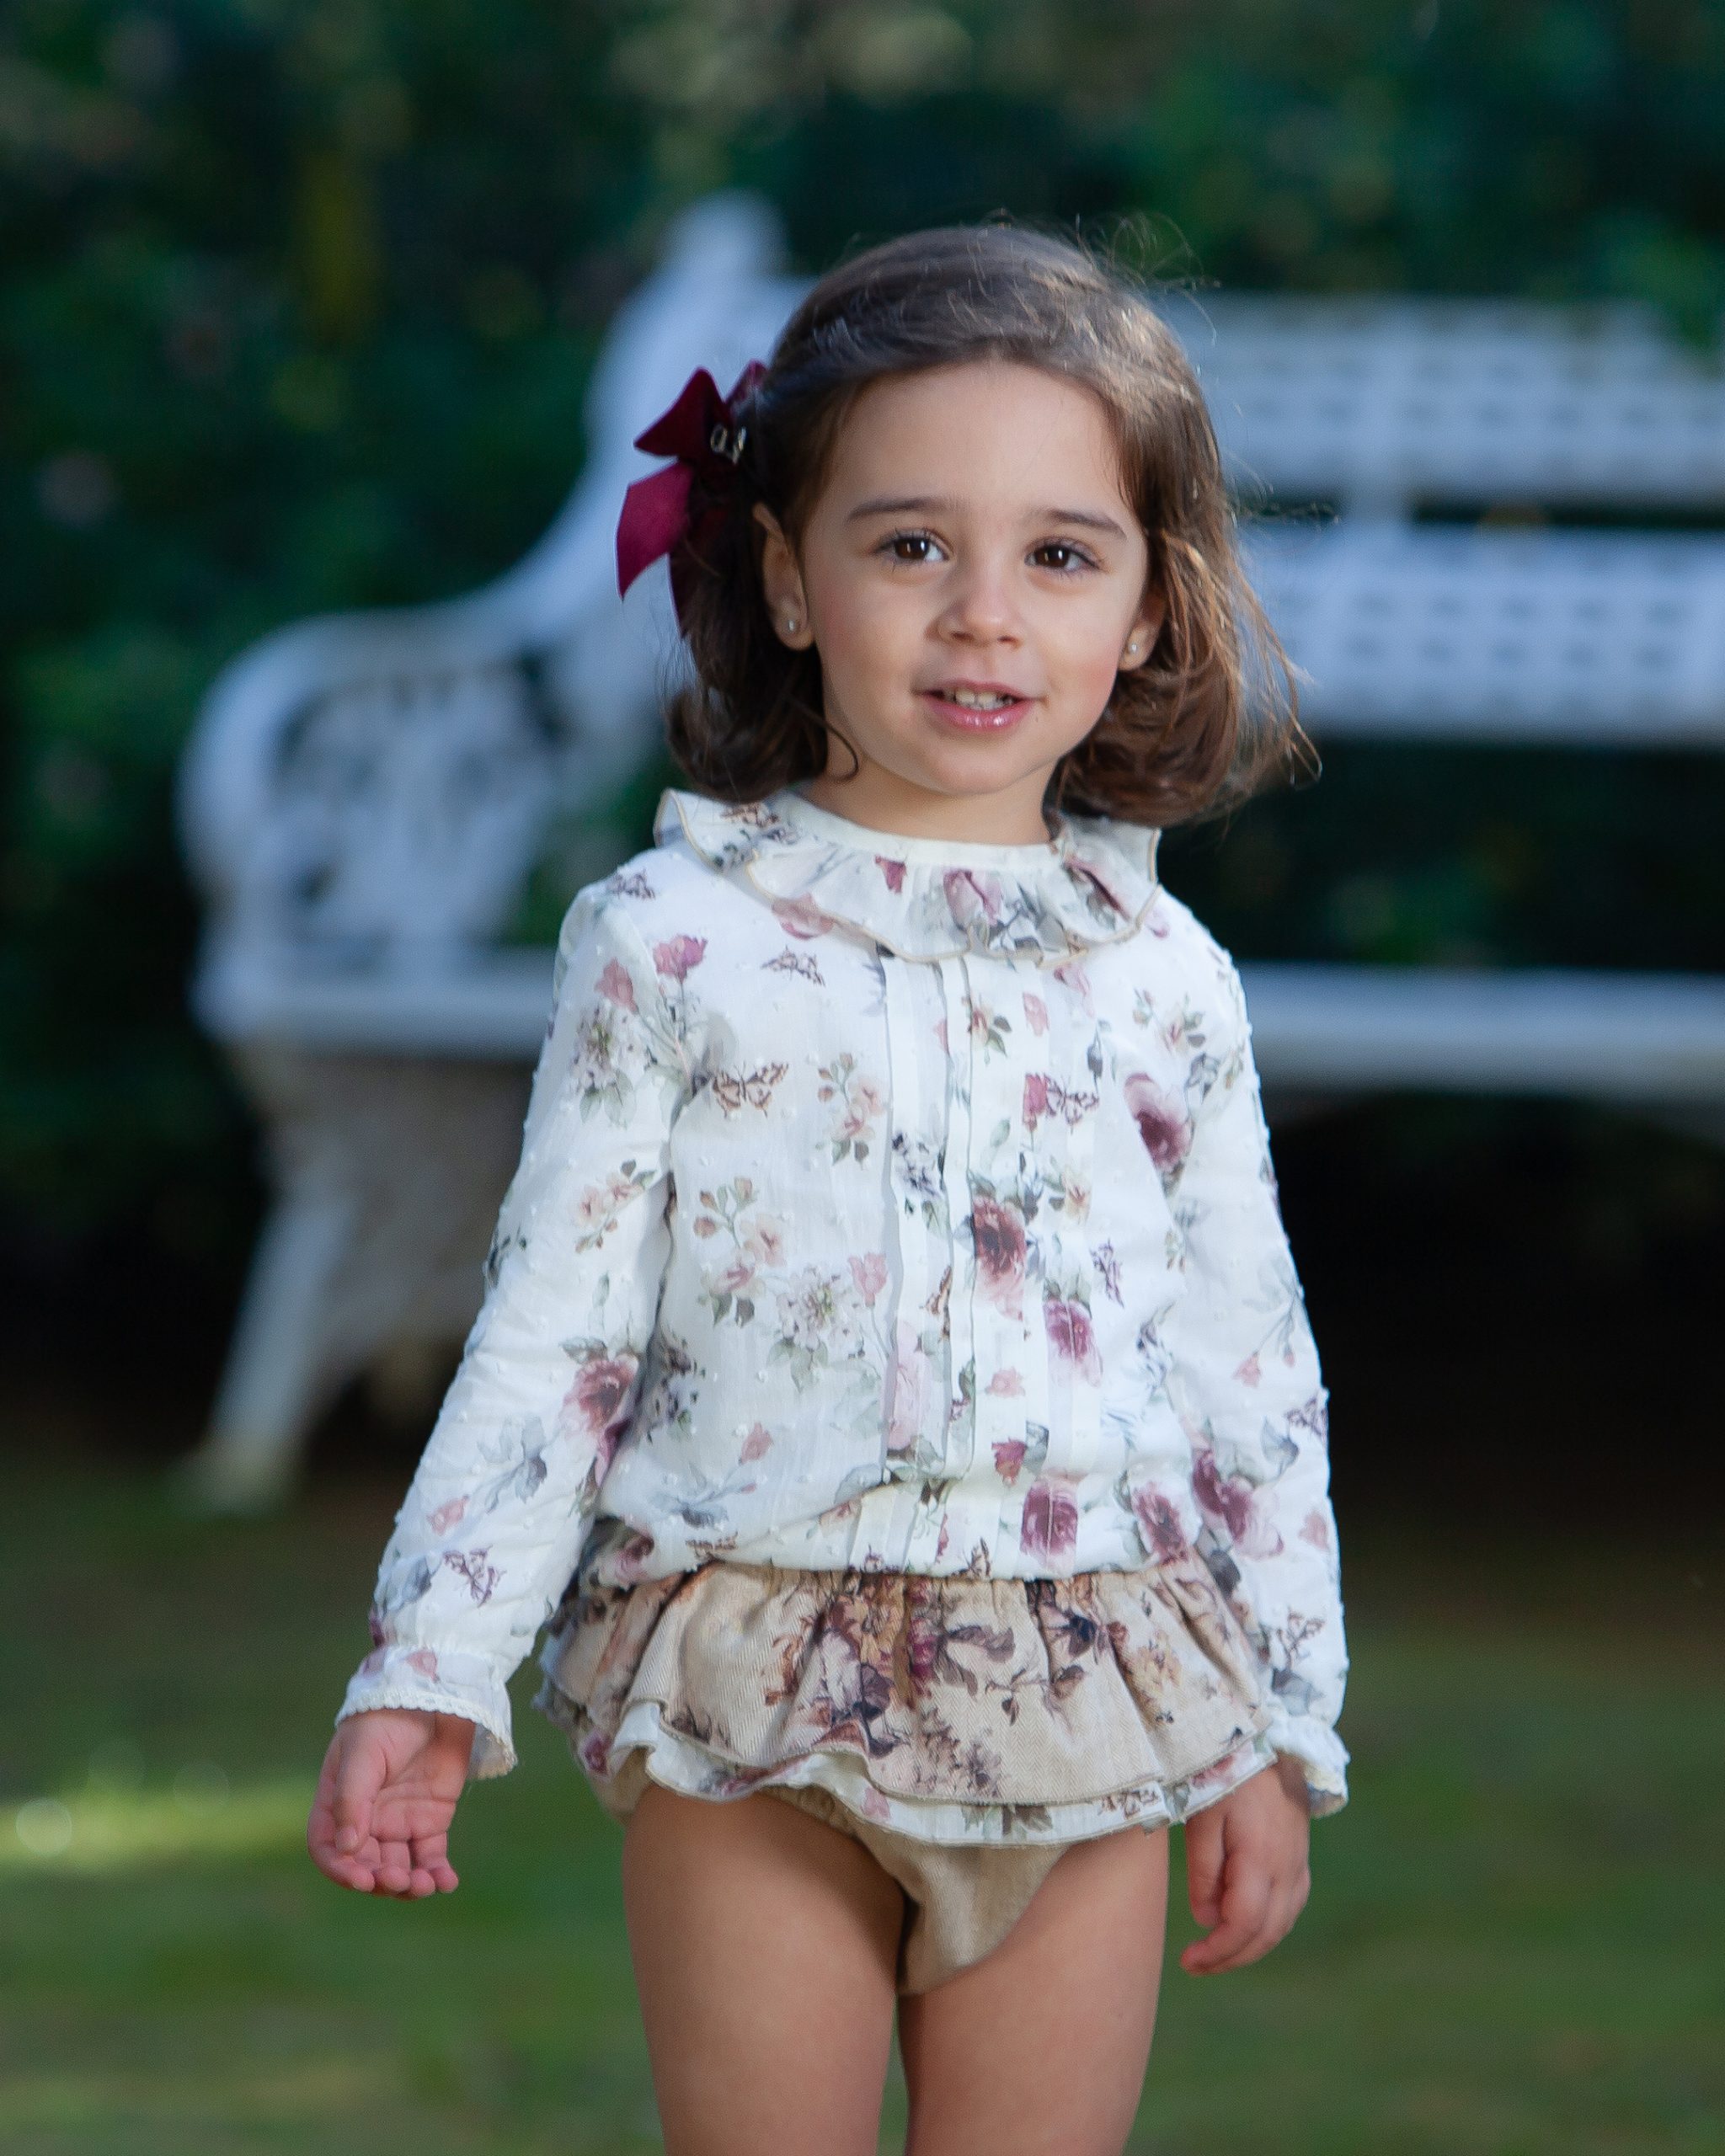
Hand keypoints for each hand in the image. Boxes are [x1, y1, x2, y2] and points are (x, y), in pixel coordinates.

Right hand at [307, 1708, 474, 1896]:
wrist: (434, 1697)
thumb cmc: (388, 1719)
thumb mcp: (363, 1755)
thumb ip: (352, 1799)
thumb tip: (347, 1847)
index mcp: (337, 1803)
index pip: (328, 1848)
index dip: (341, 1868)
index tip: (362, 1879)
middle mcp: (365, 1819)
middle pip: (365, 1864)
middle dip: (379, 1880)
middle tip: (398, 1880)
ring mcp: (398, 1822)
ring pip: (398, 1868)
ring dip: (408, 1885)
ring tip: (425, 1885)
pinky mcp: (430, 1821)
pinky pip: (430, 1857)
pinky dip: (437, 1874)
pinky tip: (447, 1882)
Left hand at [1179, 1753, 1310, 1974]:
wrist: (1264, 1738)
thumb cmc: (1224, 1773)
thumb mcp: (1203, 1817)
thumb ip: (1204, 1870)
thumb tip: (1207, 1920)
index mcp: (1262, 1859)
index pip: (1245, 1925)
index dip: (1218, 1952)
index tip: (1188, 1961)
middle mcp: (1288, 1868)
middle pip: (1267, 1933)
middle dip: (1231, 1958)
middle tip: (1196, 1965)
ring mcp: (1299, 1862)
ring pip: (1283, 1923)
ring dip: (1251, 1947)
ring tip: (1215, 1953)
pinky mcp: (1300, 1856)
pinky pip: (1291, 1905)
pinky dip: (1269, 1927)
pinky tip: (1245, 1928)